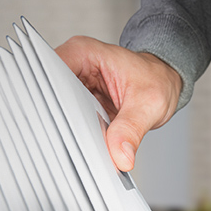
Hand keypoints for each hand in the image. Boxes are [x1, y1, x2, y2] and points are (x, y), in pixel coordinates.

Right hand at [56, 36, 181, 171]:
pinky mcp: (75, 101)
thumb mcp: (148, 105)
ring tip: (76, 145)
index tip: (57, 125)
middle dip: (55, 120)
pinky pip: (65, 118)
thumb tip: (119, 156)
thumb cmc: (157, 80)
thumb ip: (131, 129)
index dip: (48, 101)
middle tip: (69, 144)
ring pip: (52, 109)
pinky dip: (72, 133)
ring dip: (62, 128)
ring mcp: (72, 84)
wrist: (163, 82)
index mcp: (83, 53)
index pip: (49, 75)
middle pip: (46, 94)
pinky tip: (79, 144)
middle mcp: (73, 66)